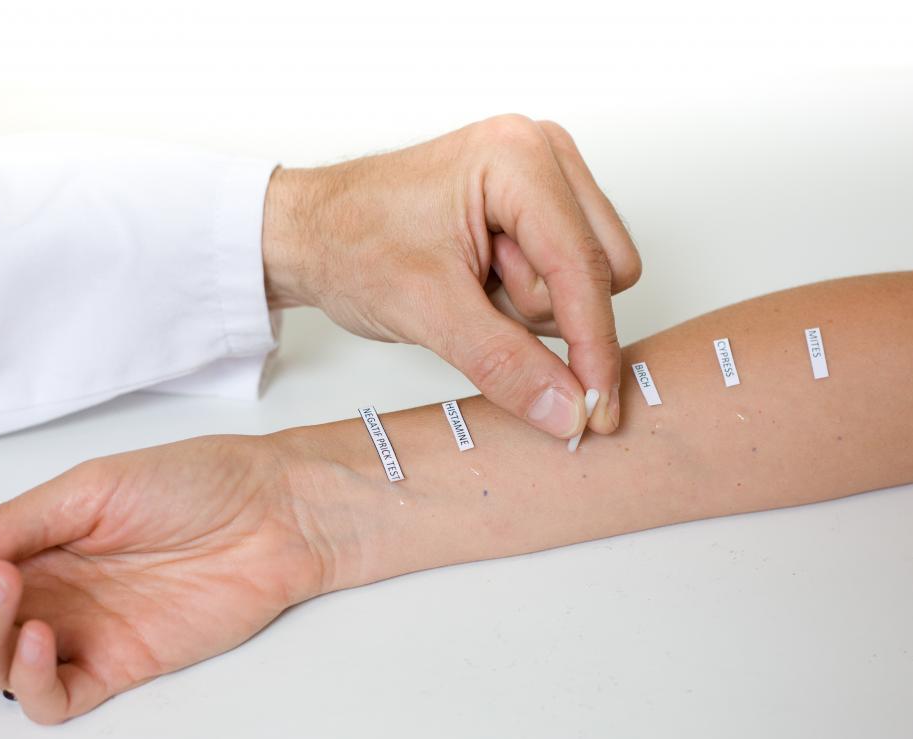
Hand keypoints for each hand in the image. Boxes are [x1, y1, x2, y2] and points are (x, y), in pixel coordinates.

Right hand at [0, 436, 327, 723]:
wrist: (272, 510)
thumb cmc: (194, 482)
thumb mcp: (92, 486)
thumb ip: (16, 523)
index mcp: (31, 545)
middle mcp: (45, 594)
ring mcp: (79, 633)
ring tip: (7, 590)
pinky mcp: (118, 666)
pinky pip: (50, 698)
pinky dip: (28, 681)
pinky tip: (41, 637)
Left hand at [262, 114, 641, 439]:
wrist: (309, 233)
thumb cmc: (350, 244)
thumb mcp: (428, 312)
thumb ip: (505, 363)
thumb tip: (568, 410)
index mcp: (519, 157)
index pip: (586, 268)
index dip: (594, 347)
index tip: (599, 410)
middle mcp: (542, 153)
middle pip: (603, 269)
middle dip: (541, 310)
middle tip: (470, 297)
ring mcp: (542, 176)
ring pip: (590, 277)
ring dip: (529, 305)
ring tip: (466, 284)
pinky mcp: (535, 203)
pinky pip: (568, 273)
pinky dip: (526, 296)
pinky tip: (478, 283)